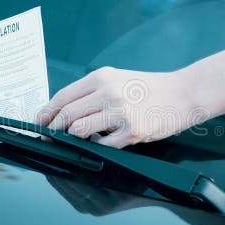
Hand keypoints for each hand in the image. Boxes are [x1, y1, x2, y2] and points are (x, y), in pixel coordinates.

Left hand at [35, 67, 207, 147]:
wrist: (183, 94)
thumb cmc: (148, 88)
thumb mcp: (117, 79)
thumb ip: (92, 91)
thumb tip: (63, 110)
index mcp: (102, 77)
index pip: (63, 96)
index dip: (47, 112)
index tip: (40, 122)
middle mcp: (108, 92)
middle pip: (67, 115)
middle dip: (56, 129)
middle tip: (53, 136)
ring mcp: (120, 112)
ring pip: (79, 130)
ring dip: (76, 138)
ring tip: (83, 137)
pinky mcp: (132, 131)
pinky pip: (103, 145)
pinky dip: (100, 146)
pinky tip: (106, 141)